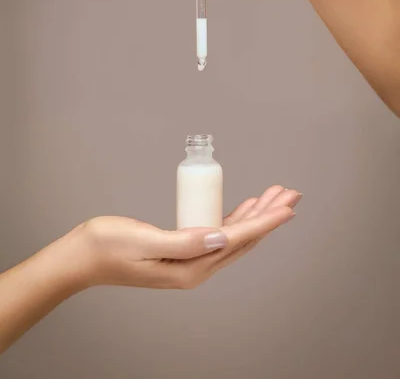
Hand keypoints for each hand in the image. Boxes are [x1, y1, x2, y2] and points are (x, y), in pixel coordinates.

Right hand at [79, 185, 300, 288]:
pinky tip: (246, 209)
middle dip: (268, 214)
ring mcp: (190, 261)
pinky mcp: (183, 251)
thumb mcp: (144, 241)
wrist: (83, 257)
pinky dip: (236, 218)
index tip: (288, 206)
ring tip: (275, 196)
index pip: (237, 240)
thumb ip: (184, 241)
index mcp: (189, 268)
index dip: (265, 221)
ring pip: (234, 235)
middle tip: (290, 193)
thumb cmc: (107, 246)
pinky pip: (219, 234)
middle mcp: (195, 268)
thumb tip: (222, 238)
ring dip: (256, 214)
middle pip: (243, 238)